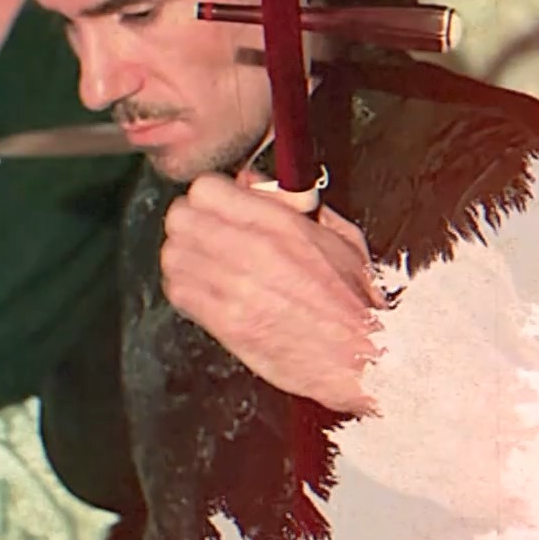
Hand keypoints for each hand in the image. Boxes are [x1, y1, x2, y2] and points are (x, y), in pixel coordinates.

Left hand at [159, 169, 387, 413]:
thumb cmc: (354, 301)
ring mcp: (236, 287)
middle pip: (180, 218)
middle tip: (202, 235)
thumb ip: (291, 204)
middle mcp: (253, 250)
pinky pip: (180, 292)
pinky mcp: (227, 322)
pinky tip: (203, 292)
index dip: (206, 198)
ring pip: (173, 254)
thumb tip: (251, 183)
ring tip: (202, 266)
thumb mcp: (337, 236)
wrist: (365, 356)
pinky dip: (185, 289)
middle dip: (189, 225)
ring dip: (184, 258)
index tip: (213, 209)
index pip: (205, 189)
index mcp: (280, 224)